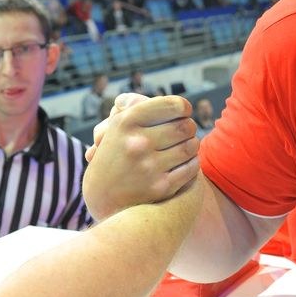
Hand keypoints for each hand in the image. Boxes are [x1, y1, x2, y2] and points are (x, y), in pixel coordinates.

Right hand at [82, 94, 199, 220]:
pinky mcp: (160, 187)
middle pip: (186, 126)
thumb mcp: (116, 125)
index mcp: (126, 122)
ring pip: (191, 147)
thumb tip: (148, 98)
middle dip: (189, 128)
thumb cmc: (116, 154)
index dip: (183, 107)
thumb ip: (134, 105)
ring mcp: (149, 166)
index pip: (174, 104)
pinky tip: (185, 162)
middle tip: (186, 131)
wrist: (102, 198)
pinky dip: (192, 163)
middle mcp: (137, 143)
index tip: (182, 113)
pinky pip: (192, 167)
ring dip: (193, 145)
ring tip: (187, 146)